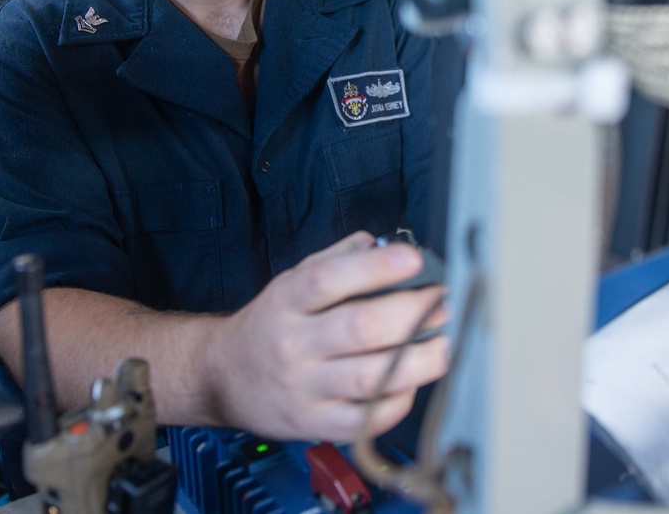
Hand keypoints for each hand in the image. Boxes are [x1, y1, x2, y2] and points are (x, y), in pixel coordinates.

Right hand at [203, 231, 448, 441]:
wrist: (223, 375)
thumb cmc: (272, 322)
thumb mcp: (294, 278)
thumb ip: (339, 258)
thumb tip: (386, 245)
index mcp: (289, 299)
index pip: (331, 278)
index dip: (376, 268)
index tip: (414, 259)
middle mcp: (294, 343)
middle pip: (360, 328)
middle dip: (414, 314)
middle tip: (445, 303)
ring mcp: (304, 388)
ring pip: (369, 378)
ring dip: (418, 361)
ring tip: (445, 345)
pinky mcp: (313, 424)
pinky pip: (364, 421)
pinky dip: (396, 403)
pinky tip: (411, 383)